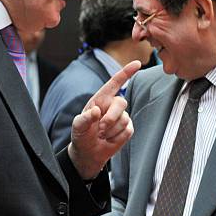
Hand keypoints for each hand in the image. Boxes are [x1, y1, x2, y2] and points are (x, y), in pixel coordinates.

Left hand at [69, 60, 140, 178]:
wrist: (89, 152)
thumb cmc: (82, 135)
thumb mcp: (78, 127)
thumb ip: (85, 118)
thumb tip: (96, 111)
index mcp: (101, 99)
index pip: (115, 83)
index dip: (126, 72)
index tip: (136, 64)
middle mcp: (113, 105)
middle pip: (121, 102)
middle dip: (111, 117)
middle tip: (100, 129)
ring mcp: (122, 117)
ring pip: (124, 119)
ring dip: (111, 130)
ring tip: (102, 135)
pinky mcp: (128, 128)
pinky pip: (127, 131)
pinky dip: (116, 138)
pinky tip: (109, 139)